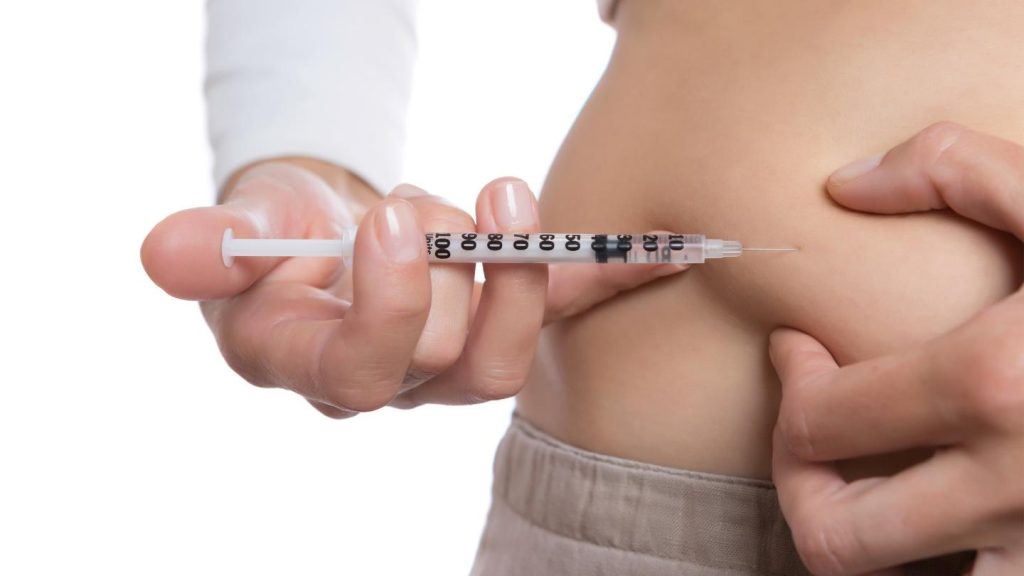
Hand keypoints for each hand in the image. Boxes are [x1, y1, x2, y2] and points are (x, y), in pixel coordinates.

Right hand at [141, 159, 687, 416]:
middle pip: (456, 366)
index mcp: (323, 366)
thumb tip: (165, 254)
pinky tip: (668, 251)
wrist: (328, 237)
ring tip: (496, 197)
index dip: (387, 305)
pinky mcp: (503, 314)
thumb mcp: (238, 233)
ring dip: (519, 269)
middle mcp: (398, 380)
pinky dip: (613, 278)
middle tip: (441, 201)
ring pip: (510, 350)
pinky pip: (565, 307)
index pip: (364, 371)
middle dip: (460, 277)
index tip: (394, 220)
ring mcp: (456, 356)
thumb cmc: (280, 240)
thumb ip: (211, 246)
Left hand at [769, 123, 1023, 575]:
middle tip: (808, 436)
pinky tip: (947, 517)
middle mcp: (1016, 489)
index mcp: (996, 386)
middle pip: (837, 536)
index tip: (798, 351)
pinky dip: (946, 567)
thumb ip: (957, 173)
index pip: (821, 420)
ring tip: (866, 490)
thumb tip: (845, 184)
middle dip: (801, 483)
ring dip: (866, 546)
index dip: (789, 387)